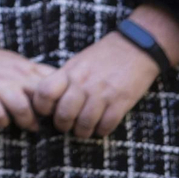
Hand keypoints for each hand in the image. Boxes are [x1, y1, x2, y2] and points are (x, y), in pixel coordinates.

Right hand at [0, 31, 53, 130]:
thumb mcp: (18, 63)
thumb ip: (37, 77)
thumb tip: (60, 95)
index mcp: (28, 68)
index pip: (58, 84)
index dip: (64, 100)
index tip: (62, 109)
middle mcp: (16, 76)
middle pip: (44, 97)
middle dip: (49, 114)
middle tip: (47, 122)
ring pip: (23, 108)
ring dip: (26, 121)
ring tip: (26, 125)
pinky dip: (1, 122)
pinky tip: (0, 120)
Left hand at [30, 31, 160, 137]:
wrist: (136, 46)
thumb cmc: (104, 56)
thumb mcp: (78, 62)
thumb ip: (64, 79)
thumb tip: (50, 100)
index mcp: (69, 72)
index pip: (45, 93)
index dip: (42, 107)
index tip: (48, 112)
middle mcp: (83, 83)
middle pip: (64, 114)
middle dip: (63, 125)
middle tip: (67, 125)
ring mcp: (102, 93)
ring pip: (84, 124)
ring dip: (83, 131)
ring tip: (84, 129)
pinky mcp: (121, 101)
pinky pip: (106, 125)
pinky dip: (101, 130)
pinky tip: (101, 126)